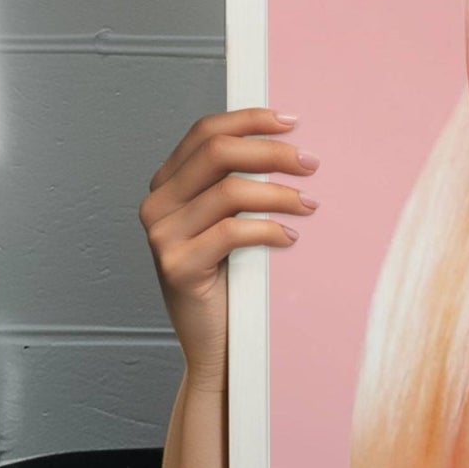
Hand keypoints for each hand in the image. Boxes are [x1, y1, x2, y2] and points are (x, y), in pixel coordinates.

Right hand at [138, 108, 319, 390]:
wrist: (215, 347)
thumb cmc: (230, 284)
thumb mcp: (227, 226)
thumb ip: (237, 189)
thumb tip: (291, 152)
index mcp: (167, 185)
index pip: (205, 132)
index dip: (250, 120)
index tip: (292, 122)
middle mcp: (157, 204)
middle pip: (217, 153)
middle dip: (271, 152)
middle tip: (311, 164)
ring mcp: (162, 236)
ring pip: (229, 192)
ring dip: (279, 194)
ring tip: (310, 205)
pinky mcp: (177, 266)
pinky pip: (232, 232)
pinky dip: (268, 230)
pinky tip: (290, 237)